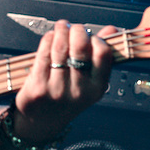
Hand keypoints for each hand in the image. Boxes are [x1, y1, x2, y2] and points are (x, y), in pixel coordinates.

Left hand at [12, 21, 115, 142]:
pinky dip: (48, 39)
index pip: (103, 54)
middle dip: (77, 30)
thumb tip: (112, 29)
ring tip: (61, 27)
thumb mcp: (89, 82)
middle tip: (74, 28)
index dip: (97, 39)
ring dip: (61, 30)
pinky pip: (43, 53)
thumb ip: (100, 55)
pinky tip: (51, 37)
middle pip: (80, 46)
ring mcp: (57, 89)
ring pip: (60, 47)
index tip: (91, 36)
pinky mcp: (38, 86)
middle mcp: (78, 90)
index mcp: (96, 88)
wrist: (41, 122)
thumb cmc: (67, 97)